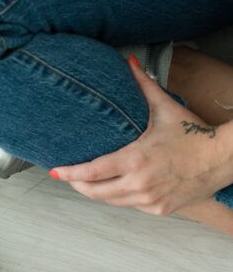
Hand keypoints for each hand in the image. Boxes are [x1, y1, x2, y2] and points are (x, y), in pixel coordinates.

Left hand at [50, 56, 230, 215]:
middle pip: (96, 192)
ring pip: (111, 201)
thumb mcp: (165, 108)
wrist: (223, 158)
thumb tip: (129, 62)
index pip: (92, 172)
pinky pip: (130, 206)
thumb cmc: (194, 134)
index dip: (71, 173)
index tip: (55, 171)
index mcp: (136, 160)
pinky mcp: (158, 209)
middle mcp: (140, 184)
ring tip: (86, 183)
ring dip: (97, 193)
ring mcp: (149, 200)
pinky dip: (121, 197)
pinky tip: (117, 187)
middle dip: (78, 186)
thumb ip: (143, 85)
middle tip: (68, 177)